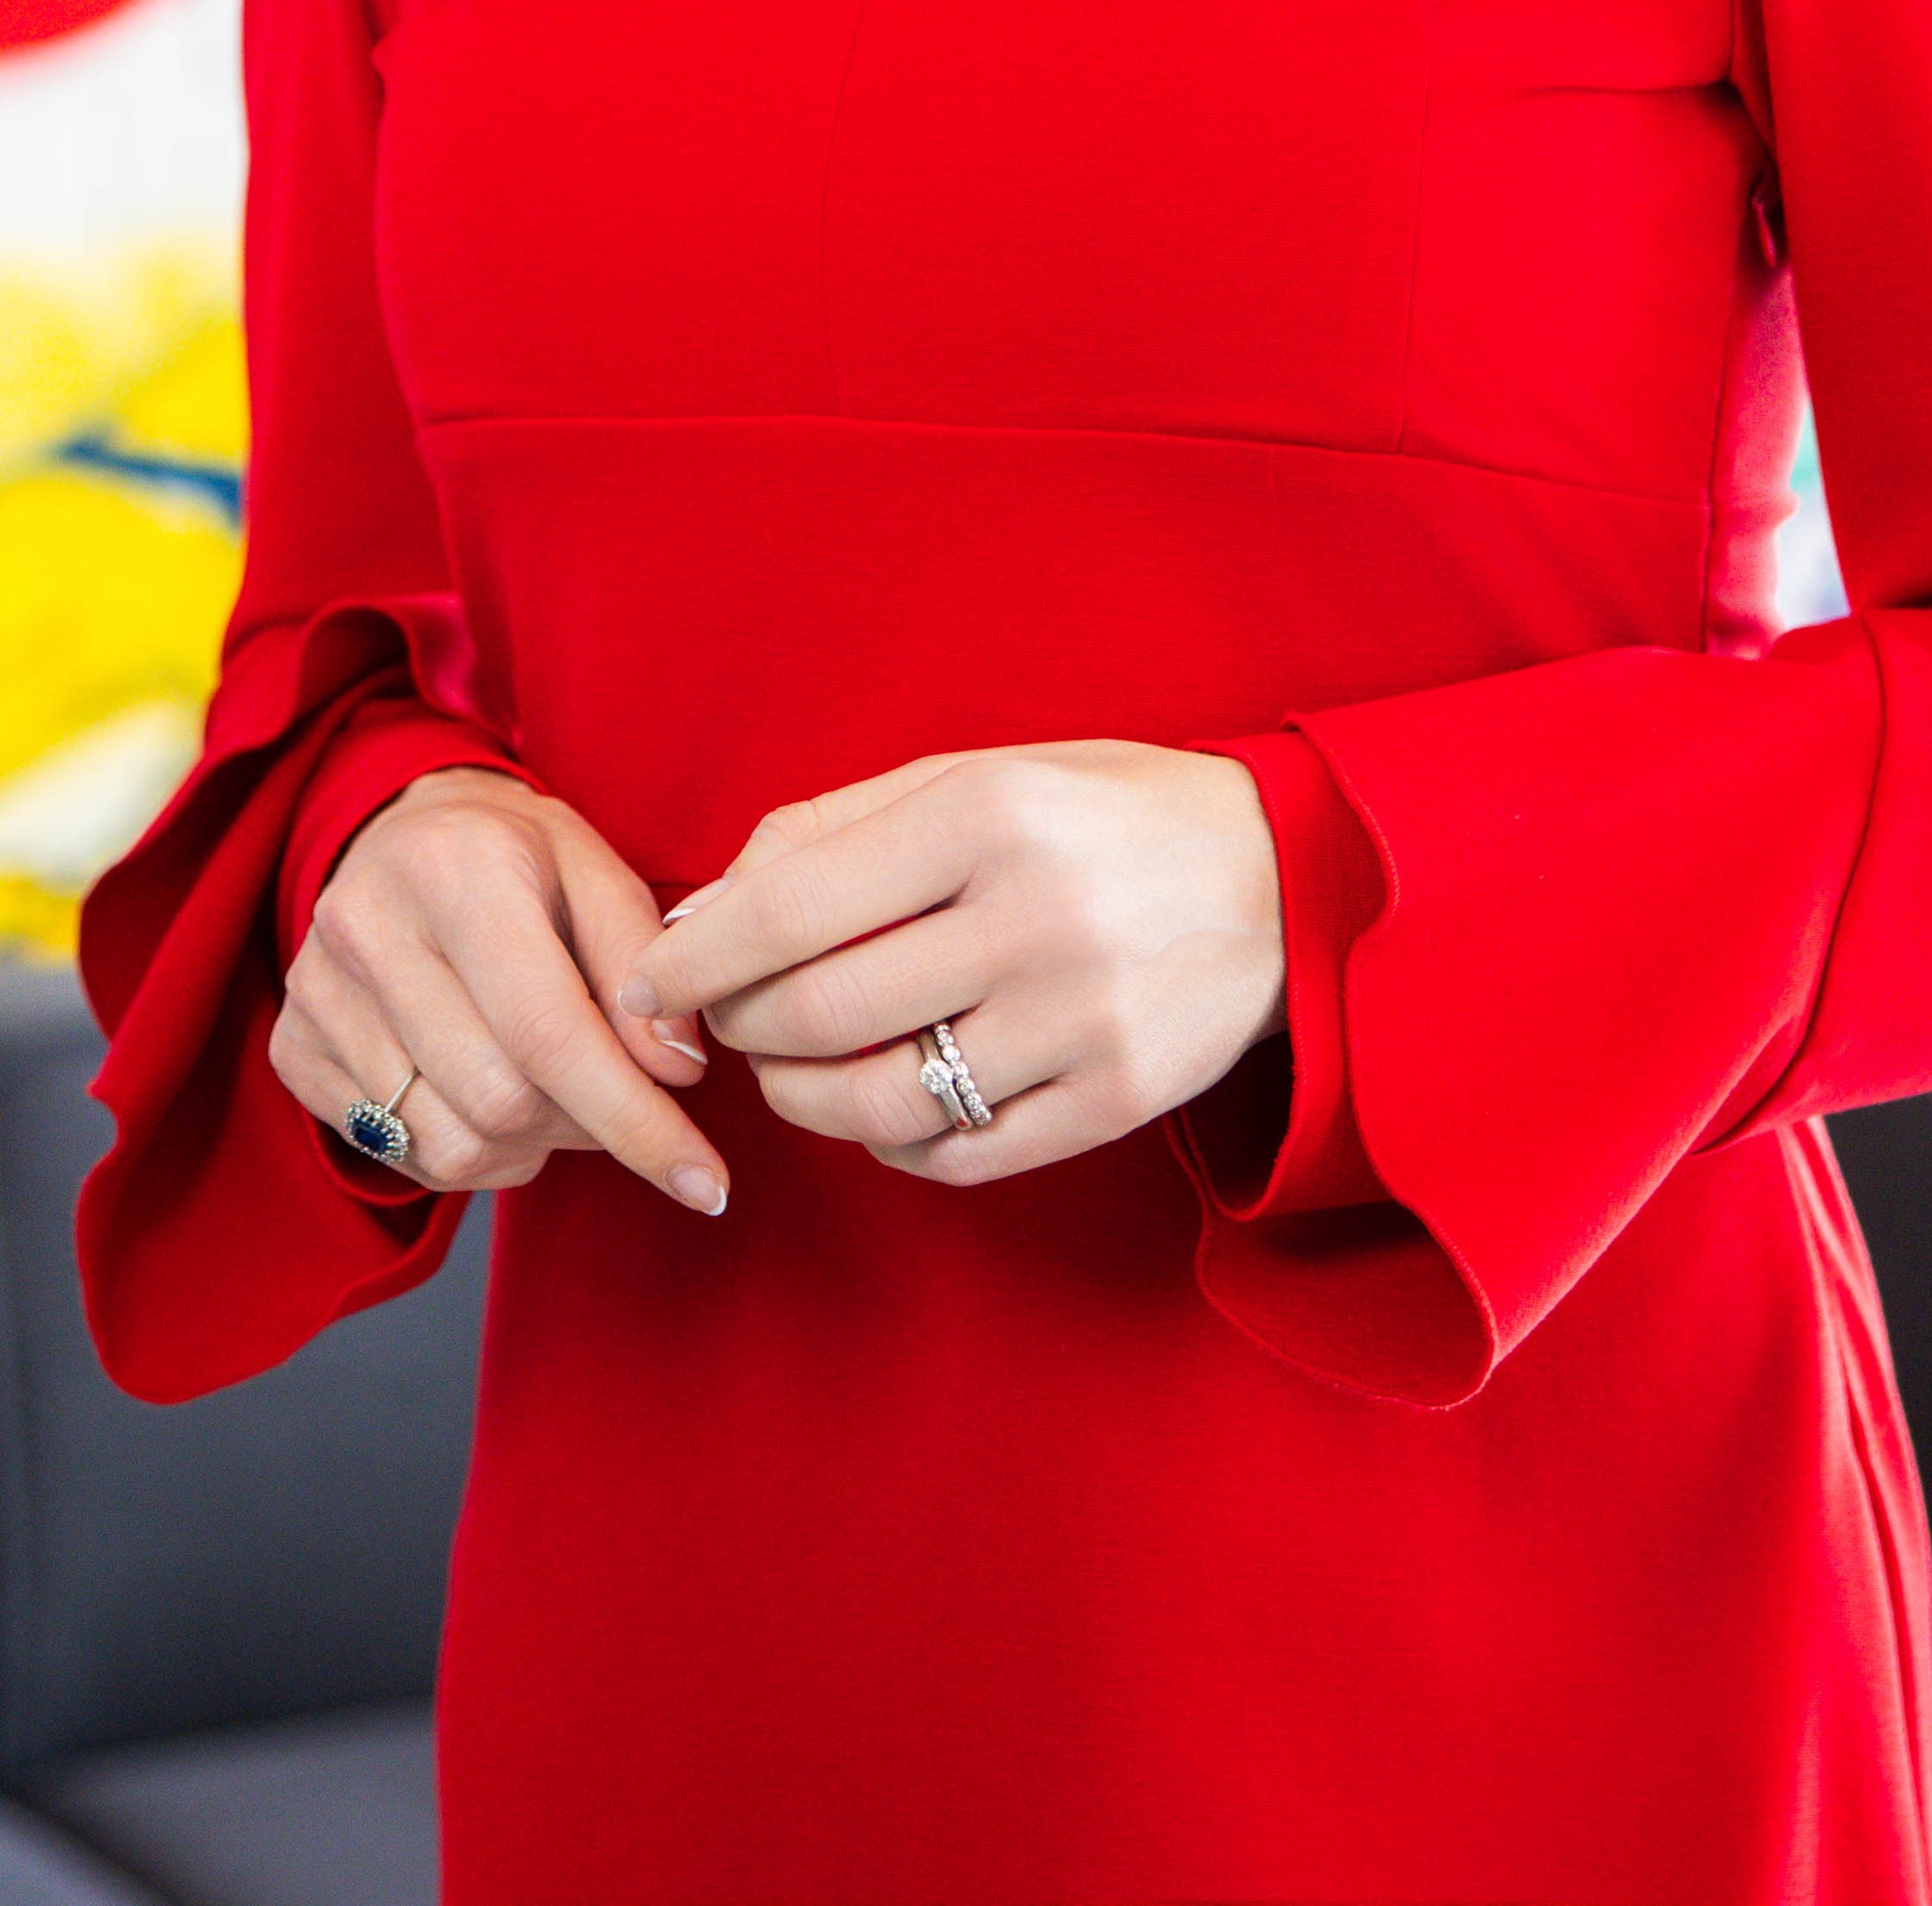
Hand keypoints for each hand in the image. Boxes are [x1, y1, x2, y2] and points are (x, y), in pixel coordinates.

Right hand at [275, 767, 727, 1215]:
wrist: (399, 833)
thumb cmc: (516, 859)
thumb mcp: (597, 871)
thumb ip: (643, 963)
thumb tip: (676, 1072)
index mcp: (456, 870)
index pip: (549, 1031)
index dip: (637, 1120)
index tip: (707, 1184)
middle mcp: (368, 928)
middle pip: (503, 1102)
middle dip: (589, 1125)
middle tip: (618, 1092)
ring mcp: (317, 993)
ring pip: (455, 1144)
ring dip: (533, 1146)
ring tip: (550, 1086)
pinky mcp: (294, 1048)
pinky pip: (405, 1156)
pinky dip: (475, 1152)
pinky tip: (488, 1092)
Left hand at [627, 743, 1287, 1182]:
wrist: (1282, 878)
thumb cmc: (1097, 815)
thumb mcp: (972, 774)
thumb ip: (832, 830)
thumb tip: (705, 911)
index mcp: (987, 815)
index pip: (792, 906)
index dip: (699, 957)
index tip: (649, 980)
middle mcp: (1034, 918)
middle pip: (822, 1013)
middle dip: (740, 1028)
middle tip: (725, 1020)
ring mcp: (1081, 1021)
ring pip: (881, 1103)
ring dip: (801, 1098)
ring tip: (788, 1069)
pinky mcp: (1117, 1101)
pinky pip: (960, 1156)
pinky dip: (891, 1143)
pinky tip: (882, 1106)